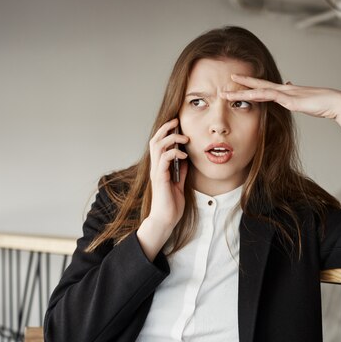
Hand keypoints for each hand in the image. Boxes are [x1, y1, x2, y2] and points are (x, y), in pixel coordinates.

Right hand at [137, 118, 188, 259]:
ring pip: (157, 146)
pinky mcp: (160, 179)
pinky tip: (184, 155)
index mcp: (159, 167)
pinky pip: (164, 160)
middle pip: (155, 140)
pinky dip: (174, 153)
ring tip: (184, 138)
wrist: (165, 220)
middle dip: (165, 128)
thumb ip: (181, 171)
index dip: (165, 132)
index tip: (177, 123)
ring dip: (171, 138)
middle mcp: (155, 167)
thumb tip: (186, 159)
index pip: (158, 144)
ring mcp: (156, 172)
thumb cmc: (171, 205)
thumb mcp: (179, 184)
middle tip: (177, 121)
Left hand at [221, 75, 340, 142]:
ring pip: (261, 90)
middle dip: (242, 84)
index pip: (264, 87)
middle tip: (226, 82)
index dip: (250, 85)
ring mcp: (288, 94)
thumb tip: (288, 86)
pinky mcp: (293, 100)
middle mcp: (285, 89)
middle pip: (259, 85)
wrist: (337, 103)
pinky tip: (251, 94)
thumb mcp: (305, 100)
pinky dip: (261, 94)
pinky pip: (274, 96)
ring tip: (229, 89)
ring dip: (245, 90)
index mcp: (286, 91)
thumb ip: (294, 95)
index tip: (236, 85)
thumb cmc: (323, 104)